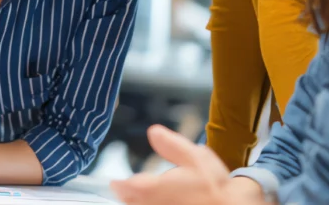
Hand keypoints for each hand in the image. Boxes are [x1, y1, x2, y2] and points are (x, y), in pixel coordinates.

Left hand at [111, 125, 236, 204]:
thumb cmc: (213, 185)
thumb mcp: (194, 157)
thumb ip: (171, 145)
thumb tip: (153, 131)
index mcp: (154, 188)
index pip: (127, 188)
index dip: (120, 185)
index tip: (116, 183)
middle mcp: (154, 204)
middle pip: (132, 203)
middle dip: (127, 196)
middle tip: (124, 191)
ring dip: (137, 203)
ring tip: (135, 198)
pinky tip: (158, 201)